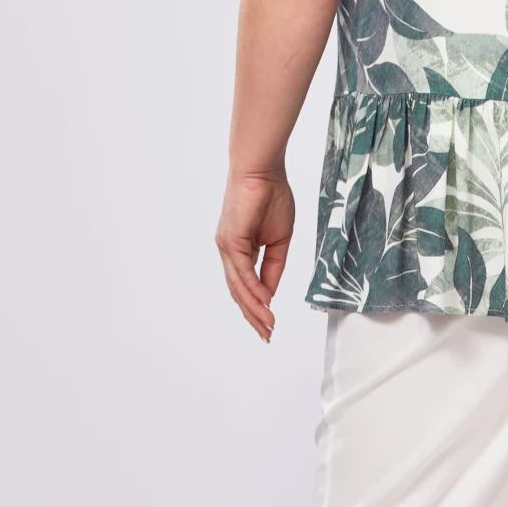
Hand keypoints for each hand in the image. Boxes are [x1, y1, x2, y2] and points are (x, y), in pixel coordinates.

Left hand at [215, 171, 295, 341]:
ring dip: (254, 309)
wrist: (263, 171)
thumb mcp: (279, 239)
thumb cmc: (272, 196)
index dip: (258, 306)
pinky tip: (264, 303)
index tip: (270, 324)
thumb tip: (270, 292)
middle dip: (253, 316)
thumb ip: (274, 265)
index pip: (246, 286)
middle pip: (239, 292)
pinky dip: (253, 289)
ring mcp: (228, 247)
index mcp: (240, 250)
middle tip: (266, 335)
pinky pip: (242, 272)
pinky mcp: (231, 240)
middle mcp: (230, 252)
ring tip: (267, 327)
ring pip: (239, 287)